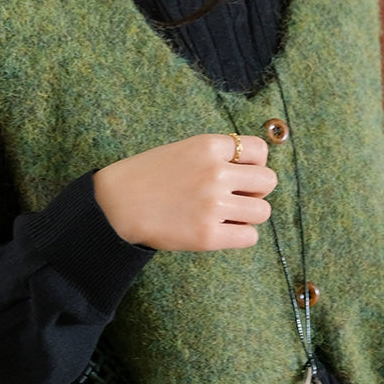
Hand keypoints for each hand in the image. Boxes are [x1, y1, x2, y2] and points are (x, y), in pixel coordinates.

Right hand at [93, 133, 276, 250]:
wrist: (116, 206)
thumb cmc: (146, 178)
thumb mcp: (182, 150)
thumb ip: (215, 156)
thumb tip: (251, 172)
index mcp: (209, 146)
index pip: (259, 151)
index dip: (255, 166)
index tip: (241, 176)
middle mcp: (215, 173)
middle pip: (268, 182)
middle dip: (256, 192)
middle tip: (237, 199)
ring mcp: (213, 205)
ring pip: (262, 211)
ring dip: (250, 216)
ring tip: (228, 217)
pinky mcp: (208, 235)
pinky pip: (249, 237)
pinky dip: (242, 236)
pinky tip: (224, 232)